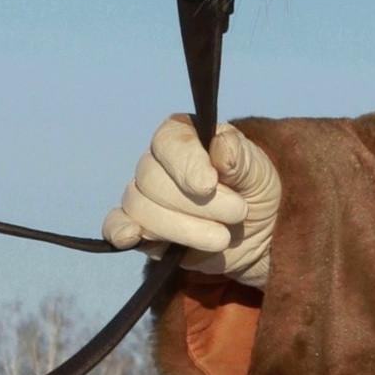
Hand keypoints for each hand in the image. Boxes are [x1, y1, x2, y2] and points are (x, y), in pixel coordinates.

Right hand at [103, 117, 281, 284]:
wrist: (258, 232)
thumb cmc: (254, 190)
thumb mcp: (258, 170)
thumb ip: (240, 156)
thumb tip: (221, 147)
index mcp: (182, 136)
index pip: (168, 143)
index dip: (186, 165)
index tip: (210, 185)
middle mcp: (156, 163)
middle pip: (152, 181)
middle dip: (198, 205)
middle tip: (238, 214)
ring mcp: (145, 197)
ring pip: (141, 209)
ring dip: (184, 229)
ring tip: (222, 237)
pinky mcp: (142, 230)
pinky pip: (116, 226)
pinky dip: (120, 231)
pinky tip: (132, 238)